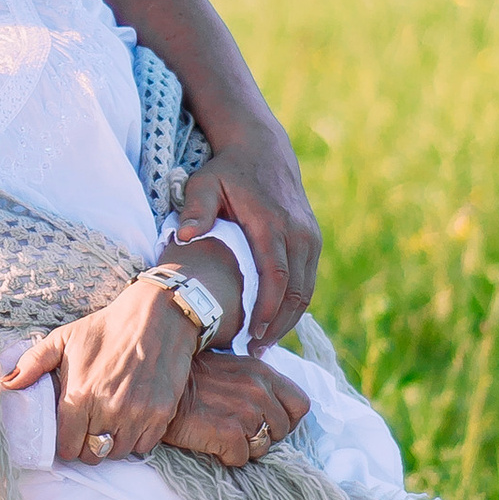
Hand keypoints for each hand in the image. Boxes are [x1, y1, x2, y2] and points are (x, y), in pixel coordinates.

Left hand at [6, 263, 217, 462]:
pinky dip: (136, 440)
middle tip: (89, 432)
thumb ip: (33, 364)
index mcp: (80, 394)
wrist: (156, 315)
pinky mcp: (161, 414)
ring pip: (118, 453)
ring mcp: (138, 413)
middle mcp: (108, 409)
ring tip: (109, 426)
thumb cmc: (106, 327)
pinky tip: (131, 421)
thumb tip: (7, 385)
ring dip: (111, 445)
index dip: (66, 445)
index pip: (67, 447)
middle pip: (92, 455)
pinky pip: (144, 446)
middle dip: (87, 447)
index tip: (69, 435)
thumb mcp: (64, 339)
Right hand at [162, 350, 311, 468]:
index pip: (301, 405)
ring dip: (244, 448)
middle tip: (236, 430)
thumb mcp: (232, 369)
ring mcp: (245, 413)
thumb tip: (274, 405)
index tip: (267, 422)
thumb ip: (257, 383)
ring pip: (262, 449)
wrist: (156, 388)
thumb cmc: (193, 380)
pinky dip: (225, 456)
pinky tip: (210, 442)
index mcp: (263, 373)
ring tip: (221, 435)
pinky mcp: (228, 434)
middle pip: (282, 431)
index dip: (287, 419)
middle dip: (263, 436)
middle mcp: (259, 391)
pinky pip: (240, 459)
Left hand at [178, 117, 322, 349]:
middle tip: (254, 351)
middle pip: (296, 292)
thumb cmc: (227, 171)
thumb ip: (195, 209)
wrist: (262, 148)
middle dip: (277, 326)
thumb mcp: (204, 183)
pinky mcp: (313, 240)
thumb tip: (185, 237)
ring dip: (287, 320)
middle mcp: (298, 232)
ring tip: (263, 343)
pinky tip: (274, 321)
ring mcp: (310, 236)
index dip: (266, 311)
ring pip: (306, 290)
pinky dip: (294, 304)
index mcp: (272, 223)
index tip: (251, 336)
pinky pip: (308, 280)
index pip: (276, 277)